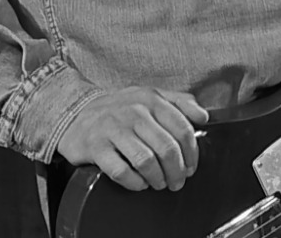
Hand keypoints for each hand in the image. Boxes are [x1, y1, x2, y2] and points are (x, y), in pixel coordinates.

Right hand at [57, 87, 208, 191]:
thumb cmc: (120, 109)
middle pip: (167, 148)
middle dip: (177, 171)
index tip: (191, 166)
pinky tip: (140, 184)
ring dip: (158, 179)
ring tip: (160, 183)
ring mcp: (114, 129)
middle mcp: (133, 112)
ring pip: (146, 161)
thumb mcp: (149, 96)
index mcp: (151, 99)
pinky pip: (122, 171)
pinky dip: (135, 183)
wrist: (77, 113)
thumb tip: (203, 116)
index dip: (191, 153)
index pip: (182, 128)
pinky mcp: (96, 147)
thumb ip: (179, 102)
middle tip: (177, 182)